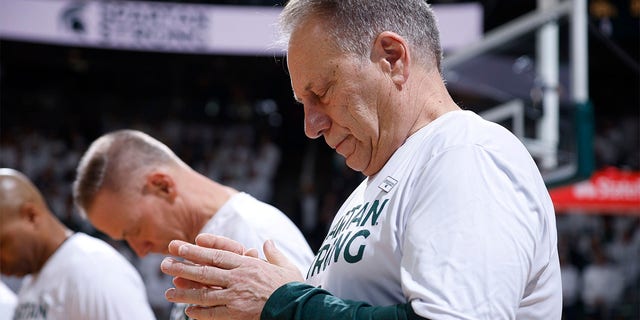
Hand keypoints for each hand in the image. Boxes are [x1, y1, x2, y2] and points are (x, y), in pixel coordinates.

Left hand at [161, 234, 303, 319]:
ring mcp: (236, 296)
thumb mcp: (285, 265)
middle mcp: (238, 277)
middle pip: (205, 271)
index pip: (216, 255)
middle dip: (183, 267)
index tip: (181, 246)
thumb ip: (273, 253)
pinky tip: (188, 312)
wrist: (298, 306)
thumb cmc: (293, 286)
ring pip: (205, 293)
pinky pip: (214, 313)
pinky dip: (200, 313)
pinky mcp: (237, 313)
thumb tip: (267, 242)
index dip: (196, 250)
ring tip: (168, 293)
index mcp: (247, 264)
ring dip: (185, 293)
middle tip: (164, 264)